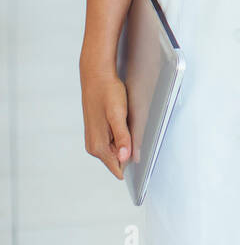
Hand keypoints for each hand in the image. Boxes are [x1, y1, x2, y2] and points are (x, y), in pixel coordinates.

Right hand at [80, 59, 132, 179]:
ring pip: (116, 150)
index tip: (140, 154)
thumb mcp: (118, 115)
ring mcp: (94, 140)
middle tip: (132, 129)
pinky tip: (122, 120)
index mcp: (97, 146)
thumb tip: (125, 158)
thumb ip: (122, 137)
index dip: (131, 163)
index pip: (117, 167)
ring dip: (124, 141)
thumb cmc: (107, 93)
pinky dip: (120, 134)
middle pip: (118, 159)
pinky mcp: (96, 132)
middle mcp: (93, 146)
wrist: (96, 76)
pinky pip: (112, 141)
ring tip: (125, 122)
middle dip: (128, 149)